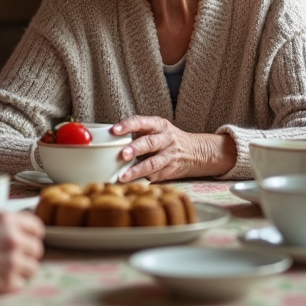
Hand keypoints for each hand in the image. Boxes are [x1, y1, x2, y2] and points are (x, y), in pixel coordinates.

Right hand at [0, 211, 44, 295]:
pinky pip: (22, 283)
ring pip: (33, 267)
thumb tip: (14, 224)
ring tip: (8, 268)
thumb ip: (2, 220)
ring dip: (23, 268)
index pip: (37, 226)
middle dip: (28, 252)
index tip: (30, 238)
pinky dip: (13, 282)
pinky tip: (0, 278)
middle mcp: (14, 240)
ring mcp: (14, 262)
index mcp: (8, 221)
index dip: (33, 233)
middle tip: (16, 255)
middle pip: (37, 248)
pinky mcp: (9, 282)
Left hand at [110, 116, 236, 181]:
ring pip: (153, 163)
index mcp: (159, 125)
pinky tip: (132, 184)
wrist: (196, 152)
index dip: (128, 125)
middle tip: (122, 155)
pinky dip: (143, 180)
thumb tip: (109, 140)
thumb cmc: (168, 139)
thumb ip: (138, 133)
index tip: (114, 130)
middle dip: (135, 148)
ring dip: (137, 170)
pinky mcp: (170, 171)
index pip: (142, 122)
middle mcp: (165, 139)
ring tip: (123, 176)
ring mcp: (169, 155)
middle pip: (150, 142)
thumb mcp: (157, 129)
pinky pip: (155, 176)